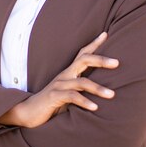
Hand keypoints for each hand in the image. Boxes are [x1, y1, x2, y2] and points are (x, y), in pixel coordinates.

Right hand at [0, 32, 118, 127]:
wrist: (28, 112)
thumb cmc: (52, 104)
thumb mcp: (69, 94)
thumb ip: (81, 90)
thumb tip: (103, 90)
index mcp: (69, 73)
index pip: (83, 54)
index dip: (94, 44)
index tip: (106, 34)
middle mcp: (64, 75)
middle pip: (84, 60)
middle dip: (101, 60)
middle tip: (117, 62)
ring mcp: (58, 85)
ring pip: (81, 82)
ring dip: (98, 88)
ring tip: (112, 95)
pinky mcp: (53, 96)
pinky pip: (71, 96)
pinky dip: (84, 102)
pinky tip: (95, 108)